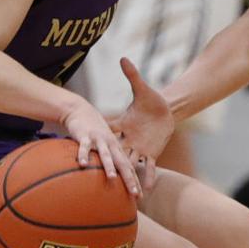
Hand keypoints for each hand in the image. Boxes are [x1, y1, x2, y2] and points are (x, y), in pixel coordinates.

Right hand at [61, 97, 141, 198]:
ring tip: (111, 178)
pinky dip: (83, 155)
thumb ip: (108, 158)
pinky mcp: (85, 136)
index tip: (140, 197)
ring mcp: (99, 140)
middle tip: (134, 194)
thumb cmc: (94, 131)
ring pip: (105, 154)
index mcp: (117, 148)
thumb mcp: (105, 144)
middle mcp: (111, 145)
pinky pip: (84, 147)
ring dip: (108, 166)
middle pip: (122, 163)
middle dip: (129, 179)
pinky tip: (82, 165)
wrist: (81, 111)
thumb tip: (111, 179)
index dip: (135, 181)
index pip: (129, 167)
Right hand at [107, 57, 173, 190]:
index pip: (108, 132)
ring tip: (120, 189)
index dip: (97, 139)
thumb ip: (132, 74)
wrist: (164, 110)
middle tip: (103, 178)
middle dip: (111, 166)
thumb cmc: (151, 100)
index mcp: (122, 125)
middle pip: (117, 154)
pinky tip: (148, 189)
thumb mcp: (142, 87)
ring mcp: (139, 147)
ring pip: (130, 164)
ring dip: (127, 176)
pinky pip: (150, 166)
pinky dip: (149, 176)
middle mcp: (128, 139)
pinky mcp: (151, 151)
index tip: (84, 149)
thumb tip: (123, 58)